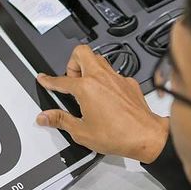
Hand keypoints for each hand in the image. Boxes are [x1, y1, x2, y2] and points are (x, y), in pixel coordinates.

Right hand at [35, 45, 168, 162]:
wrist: (146, 137)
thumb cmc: (118, 134)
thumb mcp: (81, 132)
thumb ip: (60, 120)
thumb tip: (46, 117)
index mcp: (86, 88)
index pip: (61, 80)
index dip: (49, 80)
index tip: (44, 79)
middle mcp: (102, 78)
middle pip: (81, 52)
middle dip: (71, 62)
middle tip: (70, 78)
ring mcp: (117, 78)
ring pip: (99, 59)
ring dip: (89, 67)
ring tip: (85, 85)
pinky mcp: (129, 83)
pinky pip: (113, 73)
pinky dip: (106, 80)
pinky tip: (105, 95)